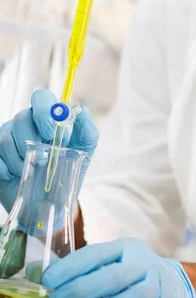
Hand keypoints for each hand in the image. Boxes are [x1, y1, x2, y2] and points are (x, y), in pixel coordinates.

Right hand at [0, 89, 98, 213]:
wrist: (52, 200)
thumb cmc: (68, 168)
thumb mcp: (84, 150)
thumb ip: (87, 128)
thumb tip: (80, 109)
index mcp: (47, 117)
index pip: (41, 97)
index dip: (44, 111)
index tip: (51, 132)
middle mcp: (26, 123)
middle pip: (21, 118)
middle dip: (32, 139)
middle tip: (44, 158)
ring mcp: (8, 137)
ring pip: (6, 139)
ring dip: (21, 159)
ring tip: (32, 170)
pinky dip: (6, 169)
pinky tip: (16, 175)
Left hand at [42, 238, 195, 297]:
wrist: (173, 286)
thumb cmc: (131, 273)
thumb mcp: (106, 263)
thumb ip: (74, 268)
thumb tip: (34, 272)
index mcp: (125, 247)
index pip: (96, 253)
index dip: (70, 266)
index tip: (47, 279)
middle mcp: (143, 263)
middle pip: (113, 276)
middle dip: (80, 289)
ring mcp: (157, 285)